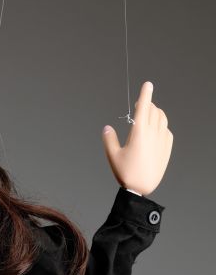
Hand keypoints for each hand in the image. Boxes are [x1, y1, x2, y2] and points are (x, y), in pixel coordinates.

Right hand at [102, 80, 173, 196]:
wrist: (141, 189)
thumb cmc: (126, 173)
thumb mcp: (113, 156)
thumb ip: (109, 139)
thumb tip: (107, 128)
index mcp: (139, 132)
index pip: (144, 106)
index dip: (145, 93)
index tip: (147, 84)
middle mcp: (153, 133)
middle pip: (154, 110)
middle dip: (148, 105)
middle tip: (141, 106)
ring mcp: (162, 139)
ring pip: (162, 118)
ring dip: (156, 113)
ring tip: (149, 117)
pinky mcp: (167, 147)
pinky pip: (167, 130)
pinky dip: (161, 126)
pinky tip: (155, 132)